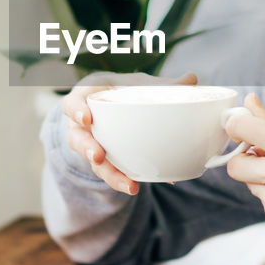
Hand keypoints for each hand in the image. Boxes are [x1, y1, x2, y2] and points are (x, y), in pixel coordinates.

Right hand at [62, 71, 198, 194]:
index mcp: (87, 98)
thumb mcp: (137, 84)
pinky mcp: (99, 161)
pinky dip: (123, 179)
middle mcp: (81, 124)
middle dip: (87, 148)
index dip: (76, 110)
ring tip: (128, 184)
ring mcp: (88, 144)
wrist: (110, 106)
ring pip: (91, 162)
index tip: (86, 118)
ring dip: (109, 173)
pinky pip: (107, 172)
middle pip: (77, 138)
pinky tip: (139, 185)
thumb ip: (163, 84)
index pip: (73, 102)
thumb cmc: (122, 91)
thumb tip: (192, 79)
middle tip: (99, 156)